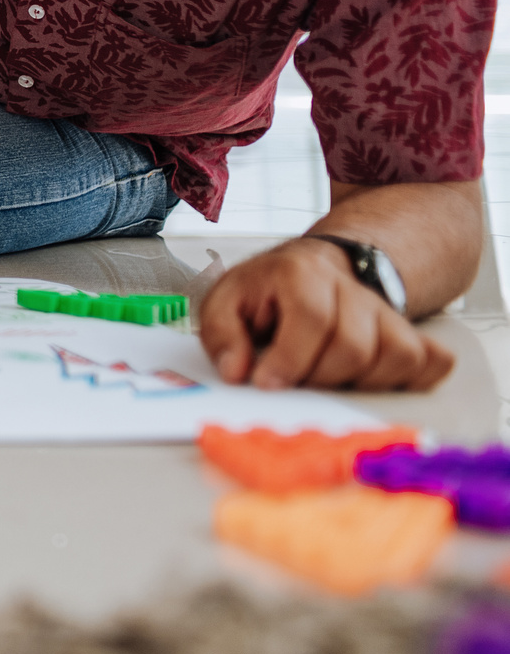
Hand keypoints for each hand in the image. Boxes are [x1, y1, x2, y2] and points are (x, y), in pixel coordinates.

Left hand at [199, 239, 453, 391]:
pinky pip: (432, 362)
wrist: (310, 270)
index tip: (267, 383)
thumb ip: (221, 334)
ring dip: (361, 382)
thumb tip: (236, 373)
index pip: (313, 318)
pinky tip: (371, 380)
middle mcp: (352, 288)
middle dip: (319, 376)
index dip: (290, 359)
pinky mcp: (412, 332)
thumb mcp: (225, 301)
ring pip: (398, 356)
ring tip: (328, 377)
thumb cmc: (266, 293)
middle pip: (354, 346)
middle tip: (295, 380)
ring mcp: (387, 312)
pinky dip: (409, 380)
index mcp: (302, 273)